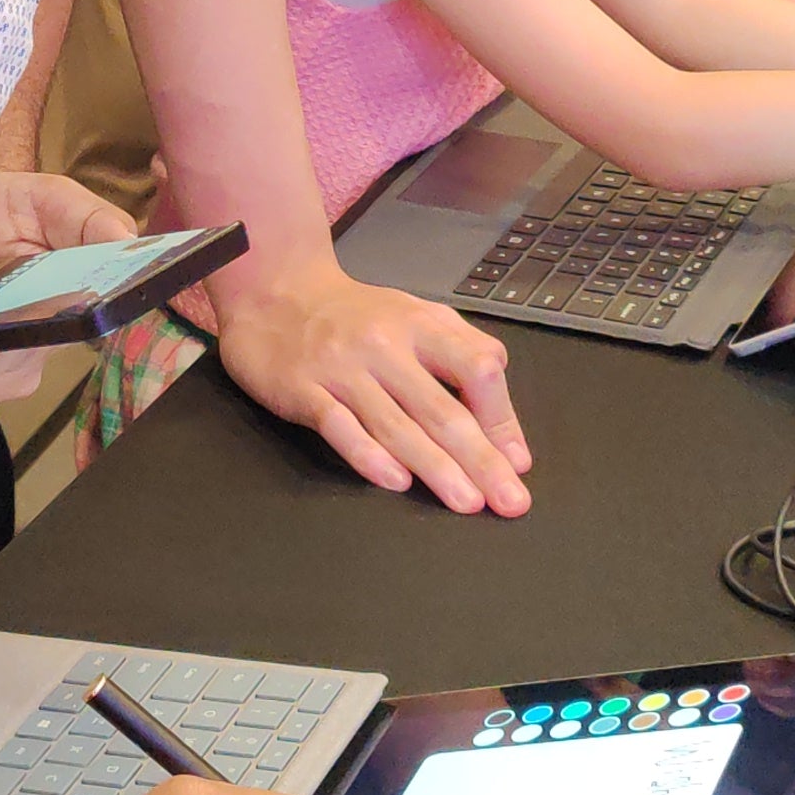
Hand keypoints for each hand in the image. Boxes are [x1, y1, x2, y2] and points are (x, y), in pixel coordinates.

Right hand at [209, 256, 532, 517]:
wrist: (277, 292)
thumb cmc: (357, 315)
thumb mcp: (417, 316)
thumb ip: (462, 355)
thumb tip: (502, 422)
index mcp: (421, 325)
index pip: (476, 368)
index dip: (501, 418)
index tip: (517, 461)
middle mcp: (384, 345)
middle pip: (441, 410)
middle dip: (480, 460)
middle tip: (508, 501)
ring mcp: (342, 368)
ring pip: (396, 425)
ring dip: (436, 468)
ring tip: (466, 502)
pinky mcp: (303, 389)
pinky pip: (339, 427)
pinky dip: (369, 456)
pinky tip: (397, 481)